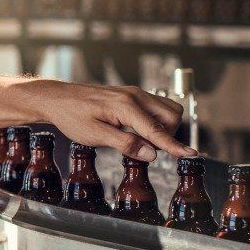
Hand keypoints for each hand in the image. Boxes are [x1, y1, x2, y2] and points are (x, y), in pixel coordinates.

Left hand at [16, 79, 188, 161]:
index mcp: (126, 106)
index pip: (158, 130)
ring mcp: (135, 93)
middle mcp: (135, 96)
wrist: (58, 99)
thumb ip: (125, 144)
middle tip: (147, 150)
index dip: (175, 146)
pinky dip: (155, 122)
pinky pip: (155, 108)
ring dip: (163, 128)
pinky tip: (137, 132)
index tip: (191, 155)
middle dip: (168, 135)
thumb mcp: (95, 136)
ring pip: (167, 110)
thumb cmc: (72, 117)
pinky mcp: (132, 95)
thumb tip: (152, 154)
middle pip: (172, 116)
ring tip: (141, 142)